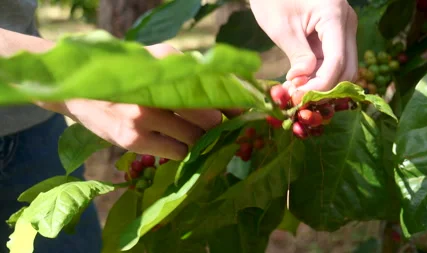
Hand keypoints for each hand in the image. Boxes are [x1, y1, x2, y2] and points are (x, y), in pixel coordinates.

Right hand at [38, 44, 222, 160]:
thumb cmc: (130, 77)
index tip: (241, 114)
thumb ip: (193, 75)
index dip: (233, 105)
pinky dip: (181, 149)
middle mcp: (157, 88)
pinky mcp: (132, 139)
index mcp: (168, 61)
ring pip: (195, 138)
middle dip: (217, 125)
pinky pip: (177, 152)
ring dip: (198, 138)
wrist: (79, 90)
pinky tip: (171, 139)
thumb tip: (233, 96)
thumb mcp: (160, 63)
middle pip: (209, 118)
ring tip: (186, 131)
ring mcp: (144, 115)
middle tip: (216, 127)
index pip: (214, 87)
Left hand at [250, 0, 357, 93]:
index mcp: (334, 16)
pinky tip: (299, 85)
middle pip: (347, 68)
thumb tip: (304, 82)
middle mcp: (347, 23)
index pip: (337, 61)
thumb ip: (297, 54)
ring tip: (295, 93)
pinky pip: (333, 62)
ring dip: (322, 85)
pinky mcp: (335, 37)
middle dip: (324, 89)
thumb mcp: (281, 27)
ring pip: (343, 68)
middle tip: (297, 100)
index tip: (298, 98)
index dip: (319, 85)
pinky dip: (319, 76)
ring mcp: (343, 30)